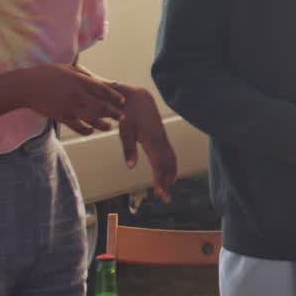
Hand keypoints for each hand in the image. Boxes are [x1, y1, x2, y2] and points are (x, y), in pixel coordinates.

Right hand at [20, 64, 124, 135]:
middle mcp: (76, 95)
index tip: (123, 101)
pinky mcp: (61, 117)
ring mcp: (69, 107)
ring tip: (109, 128)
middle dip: (113, 113)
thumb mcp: (69, 68)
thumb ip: (85, 75)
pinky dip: (86, 130)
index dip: (115, 97)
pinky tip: (91, 131)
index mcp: (79, 81)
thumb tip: (101, 80)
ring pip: (91, 119)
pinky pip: (77, 127)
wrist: (25, 86)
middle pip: (101, 106)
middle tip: (122, 117)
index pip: (103, 90)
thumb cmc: (48, 74)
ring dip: (102, 125)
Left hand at [108, 83, 177, 204]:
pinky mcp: (161, 137)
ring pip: (170, 160)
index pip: (159, 164)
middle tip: (165, 198)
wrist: (137, 97)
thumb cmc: (128, 113)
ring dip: (170, 176)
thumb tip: (131, 167)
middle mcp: (160, 140)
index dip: (161, 179)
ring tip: (167, 190)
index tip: (161, 192)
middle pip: (167, 165)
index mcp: (152, 140)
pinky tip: (168, 174)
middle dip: (167, 182)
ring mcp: (162, 138)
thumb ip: (128, 149)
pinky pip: (169, 154)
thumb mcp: (125, 131)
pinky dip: (170, 166)